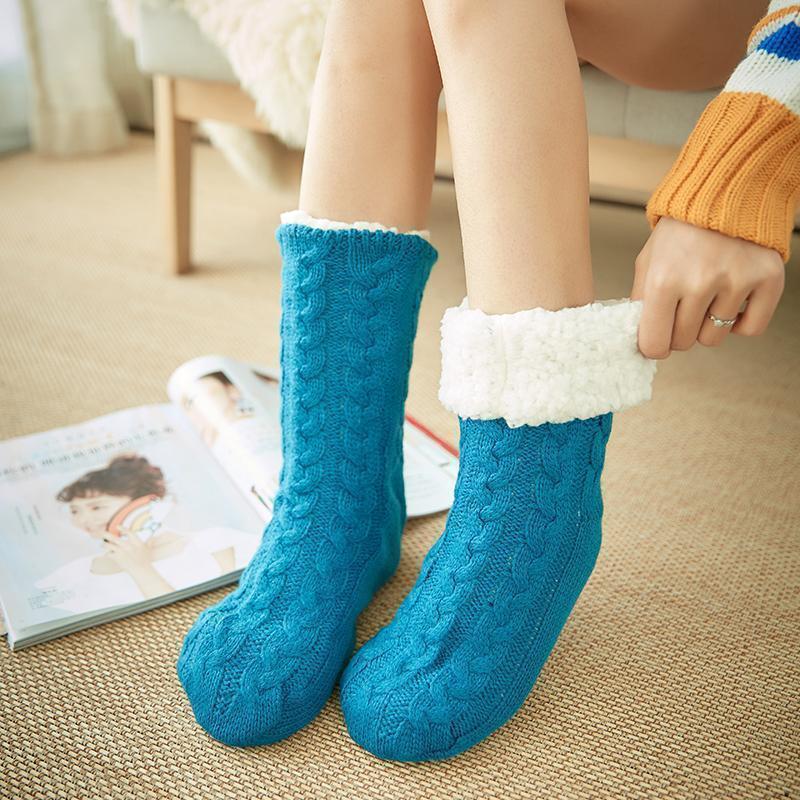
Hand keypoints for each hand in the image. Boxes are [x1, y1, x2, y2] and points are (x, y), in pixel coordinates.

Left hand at [103, 530, 155, 575]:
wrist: (141, 570)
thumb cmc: (145, 560)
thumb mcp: (148, 549)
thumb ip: (149, 542)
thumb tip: (153, 538)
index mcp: (135, 542)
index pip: (128, 532)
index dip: (122, 528)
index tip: (117, 526)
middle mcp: (127, 545)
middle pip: (113, 538)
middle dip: (106, 535)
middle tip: (101, 532)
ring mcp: (121, 552)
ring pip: (108, 545)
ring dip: (104, 544)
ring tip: (103, 544)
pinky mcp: (117, 558)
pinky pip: (108, 554)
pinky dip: (107, 554)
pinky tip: (108, 554)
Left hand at [632, 216, 784, 358]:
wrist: (723, 195)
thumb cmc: (680, 233)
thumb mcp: (648, 262)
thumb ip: (641, 302)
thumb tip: (641, 340)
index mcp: (663, 279)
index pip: (654, 343)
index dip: (653, 347)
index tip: (656, 340)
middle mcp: (700, 282)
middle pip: (684, 342)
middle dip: (678, 331)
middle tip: (680, 308)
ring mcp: (737, 281)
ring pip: (714, 338)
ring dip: (707, 325)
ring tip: (705, 296)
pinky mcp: (767, 279)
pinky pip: (751, 329)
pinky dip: (740, 324)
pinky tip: (729, 304)